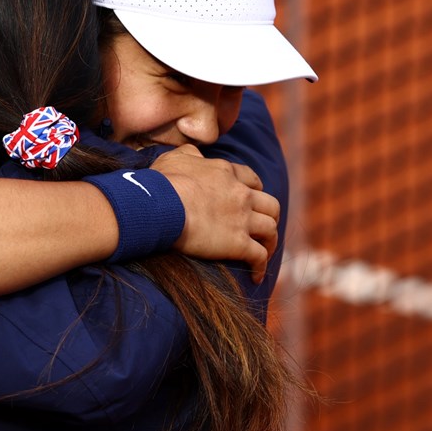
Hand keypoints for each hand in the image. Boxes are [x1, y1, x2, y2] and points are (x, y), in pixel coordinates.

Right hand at [150, 145, 279, 282]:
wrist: (161, 205)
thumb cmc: (162, 183)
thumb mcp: (174, 158)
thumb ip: (189, 153)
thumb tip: (194, 154)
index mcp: (226, 173)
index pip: (252, 180)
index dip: (255, 190)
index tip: (250, 199)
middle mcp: (240, 194)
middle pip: (270, 205)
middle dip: (270, 216)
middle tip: (263, 226)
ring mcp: (242, 219)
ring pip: (271, 229)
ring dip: (270, 242)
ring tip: (265, 252)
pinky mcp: (238, 243)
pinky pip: (259, 256)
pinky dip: (261, 266)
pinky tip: (257, 276)